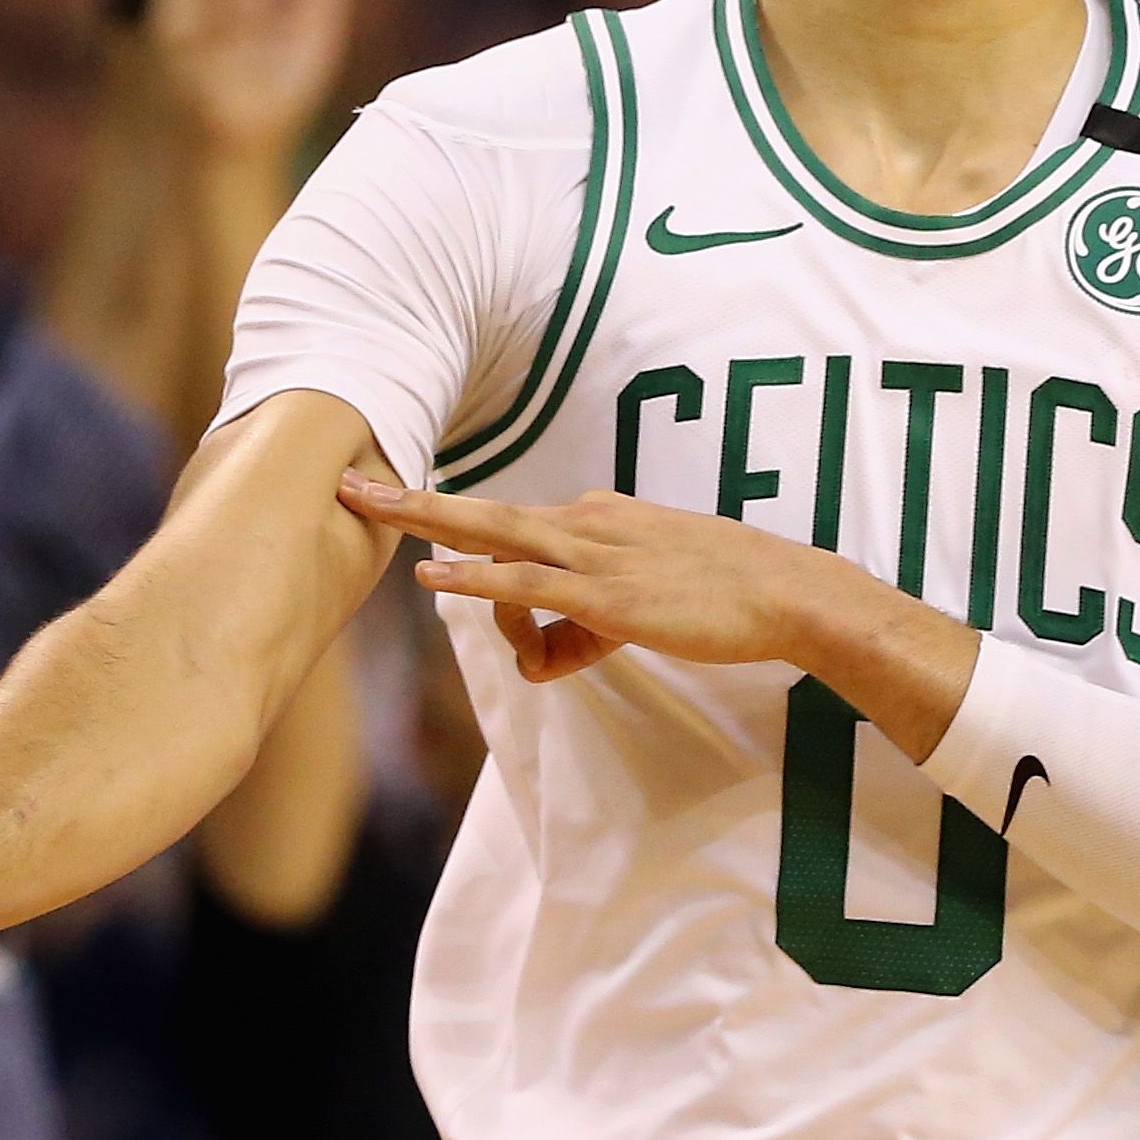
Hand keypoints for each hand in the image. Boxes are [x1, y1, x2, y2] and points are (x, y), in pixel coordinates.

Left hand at [332, 475, 976, 762]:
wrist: (788, 594)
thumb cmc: (723, 598)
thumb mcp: (641, 609)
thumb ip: (581, 629)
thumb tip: (536, 659)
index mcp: (597, 519)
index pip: (515, 534)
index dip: (461, 544)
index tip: (402, 515)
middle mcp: (587, 524)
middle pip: (482, 510)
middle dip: (412, 497)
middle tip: (351, 480)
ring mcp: (595, 554)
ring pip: (493, 534)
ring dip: (425, 519)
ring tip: (366, 506)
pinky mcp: (607, 592)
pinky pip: (528, 582)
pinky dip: (476, 578)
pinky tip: (434, 576)